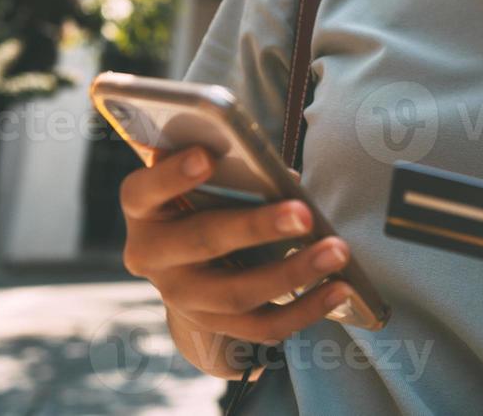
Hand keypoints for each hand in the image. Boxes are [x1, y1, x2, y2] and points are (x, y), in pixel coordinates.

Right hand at [119, 146, 355, 378]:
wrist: (184, 260)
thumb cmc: (201, 197)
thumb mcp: (200, 177)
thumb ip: (228, 169)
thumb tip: (286, 179)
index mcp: (143, 208)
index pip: (145, 189)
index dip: (172, 174)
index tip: (207, 156)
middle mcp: (152, 255)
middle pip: (203, 242)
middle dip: (257, 227)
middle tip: (305, 214)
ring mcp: (179, 297)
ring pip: (236, 293)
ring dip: (293, 273)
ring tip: (337, 252)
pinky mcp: (212, 327)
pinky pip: (260, 326)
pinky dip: (304, 309)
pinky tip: (339, 289)